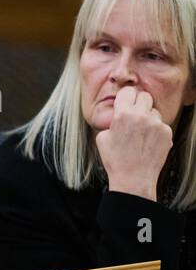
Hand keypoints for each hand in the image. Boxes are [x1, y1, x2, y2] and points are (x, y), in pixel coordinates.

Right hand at [95, 85, 171, 200]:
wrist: (134, 178)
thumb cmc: (115, 159)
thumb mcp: (102, 137)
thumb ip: (112, 122)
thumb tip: (117, 116)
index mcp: (123, 114)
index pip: (128, 91)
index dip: (126, 96)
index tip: (126, 101)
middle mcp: (141, 116)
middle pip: (145, 96)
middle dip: (139, 103)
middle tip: (135, 114)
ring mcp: (156, 124)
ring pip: (154, 111)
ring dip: (149, 118)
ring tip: (142, 133)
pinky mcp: (167, 133)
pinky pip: (162, 124)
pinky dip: (156, 130)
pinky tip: (148, 142)